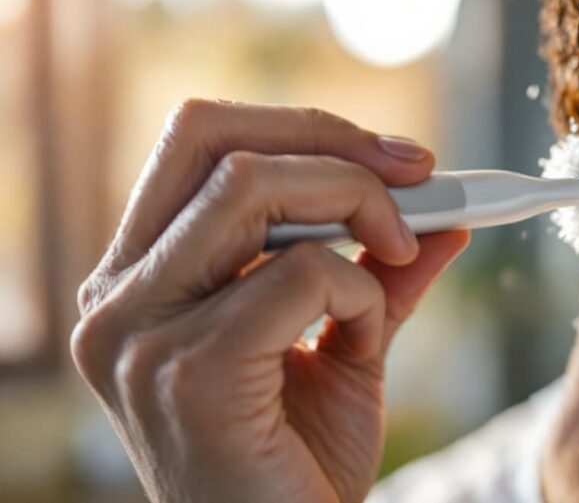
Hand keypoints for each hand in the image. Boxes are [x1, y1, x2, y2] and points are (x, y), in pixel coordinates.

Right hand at [70, 100, 469, 502]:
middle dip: (329, 142)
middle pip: (210, 137)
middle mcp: (120, 296)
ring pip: (251, 187)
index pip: (198, 143)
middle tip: (415, 175)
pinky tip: (365, 339)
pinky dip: (358, 290)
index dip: (303, 129)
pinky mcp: (189, 371)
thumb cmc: (296, 462)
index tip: (397, 156)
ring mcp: (140, 332)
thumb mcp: (345, 346)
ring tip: (398, 255)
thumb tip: (446, 215)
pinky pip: (301, 274)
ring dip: (356, 205)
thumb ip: (380, 276)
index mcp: (141, 277)